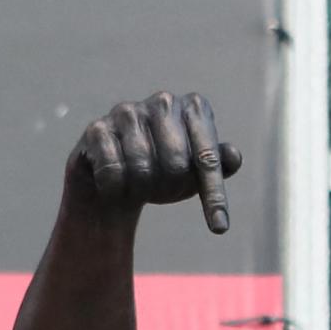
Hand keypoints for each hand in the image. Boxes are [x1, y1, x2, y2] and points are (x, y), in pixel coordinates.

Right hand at [67, 91, 246, 234]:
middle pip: (176, 164)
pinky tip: (116, 183)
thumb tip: (233, 156)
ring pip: (143, 169)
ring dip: (143, 189)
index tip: (219, 228)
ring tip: (140, 183)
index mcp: (195, 108)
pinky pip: (114, 172)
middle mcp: (163, 102)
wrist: (115, 180)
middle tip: (163, 188)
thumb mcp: (197, 173)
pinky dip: (117, 189)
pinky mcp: (97, 129)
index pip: (208, 157)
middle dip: (172, 188)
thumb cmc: (165, 173)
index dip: (213, 195)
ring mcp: (128, 111)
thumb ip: (219, 164)